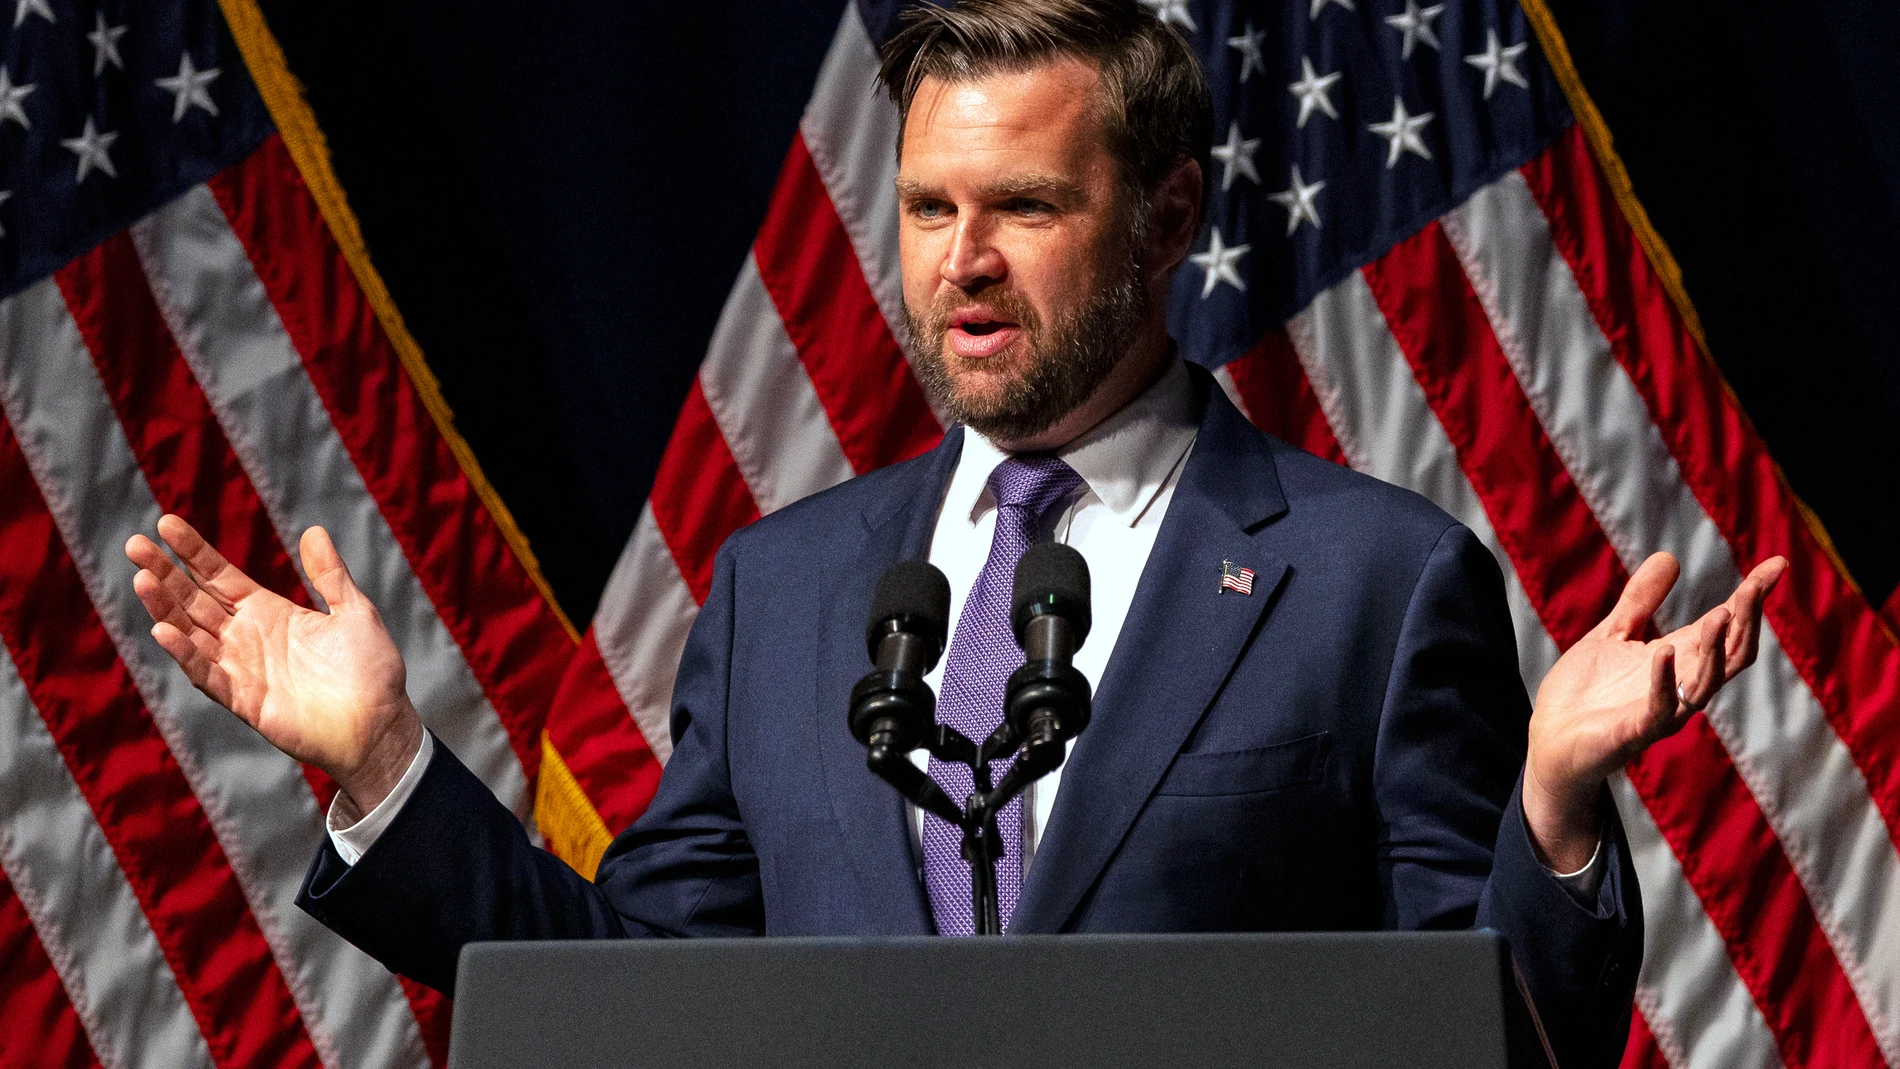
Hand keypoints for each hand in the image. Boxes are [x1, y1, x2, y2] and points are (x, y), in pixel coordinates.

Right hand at [125, 515, 422, 814]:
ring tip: (143, 579)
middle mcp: (247, 637)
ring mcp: (241, 668)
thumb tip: (313, 530)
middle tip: (135, 544)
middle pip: (194, 599)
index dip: (193, 551)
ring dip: (164, 608)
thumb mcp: (354, 612)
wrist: (380, 724)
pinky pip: (206, 674)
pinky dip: (185, 654)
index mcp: (269, 612)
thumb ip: (330, 576)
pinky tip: (164, 630)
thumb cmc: (371, 670)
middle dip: (164, 572)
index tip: (166, 522)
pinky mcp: (243, 699)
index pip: (219, 576)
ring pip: (190, 633)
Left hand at [1525, 552, 1787, 870]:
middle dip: (1746, 621)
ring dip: (1716, 649)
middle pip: (1732, 654)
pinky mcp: (1636, 732)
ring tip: (1721, 614)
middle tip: (1755, 587)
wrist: (1551, 738)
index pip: (1728, 625)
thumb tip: (1670, 556)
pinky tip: (1662, 651)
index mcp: (1680, 659)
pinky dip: (1664, 680)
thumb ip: (1641, 600)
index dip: (1752, 596)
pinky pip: (1660, 709)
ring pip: (1707, 682)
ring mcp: (1664, 711)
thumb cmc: (1586, 691)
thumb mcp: (1613, 633)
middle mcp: (1682, 685)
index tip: (1777, 564)